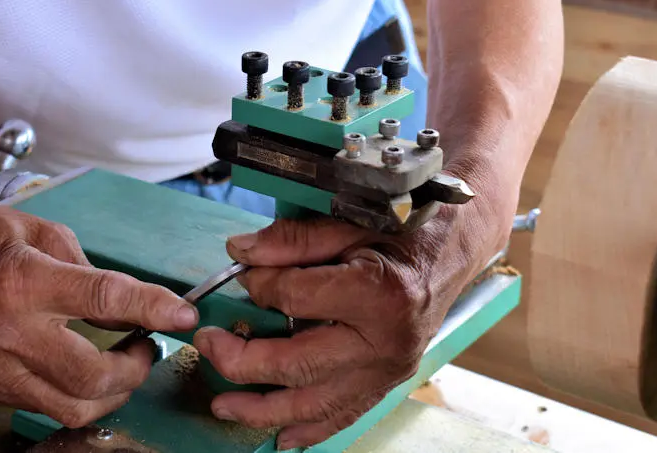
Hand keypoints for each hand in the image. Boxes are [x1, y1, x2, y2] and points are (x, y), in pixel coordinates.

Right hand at [0, 198, 199, 426]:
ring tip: (124, 364)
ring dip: (114, 391)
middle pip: (91, 376)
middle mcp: (7, 331)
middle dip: (137, 368)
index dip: (153, 308)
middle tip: (149, 346)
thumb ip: (93, 272)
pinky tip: (89, 371)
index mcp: (24, 280)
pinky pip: (48, 407)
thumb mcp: (44, 232)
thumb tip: (133, 309)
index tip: (185, 315)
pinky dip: (81, 395)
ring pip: (73, 407)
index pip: (104, 299)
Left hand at [193, 170, 514, 449]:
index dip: (259, 286)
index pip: (295, 299)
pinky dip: (309, 431)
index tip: (245, 275)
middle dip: (242, 361)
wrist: (449, 255)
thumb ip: (292, 239)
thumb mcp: (349, 224)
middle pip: (298, 364)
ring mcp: (389, 371)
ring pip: (315, 403)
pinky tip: (279, 437)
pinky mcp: (387, 384)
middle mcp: (386, 341)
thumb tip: (239, 252)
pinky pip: (343, 415)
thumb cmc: (401, 235)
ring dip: (262, 410)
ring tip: (222, 405)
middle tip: (208, 346)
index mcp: (378, 293)